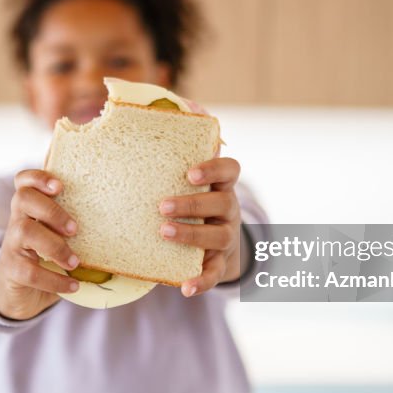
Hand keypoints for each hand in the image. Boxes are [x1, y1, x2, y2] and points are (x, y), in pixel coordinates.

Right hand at [0, 169, 80, 320]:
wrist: (18, 295)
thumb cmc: (47, 259)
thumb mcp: (58, 238)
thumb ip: (76, 228)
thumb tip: (128, 228)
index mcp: (30, 209)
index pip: (24, 181)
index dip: (38, 177)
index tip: (60, 185)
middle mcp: (17, 221)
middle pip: (23, 199)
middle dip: (52, 210)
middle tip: (75, 229)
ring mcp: (11, 245)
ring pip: (24, 231)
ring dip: (54, 245)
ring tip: (76, 262)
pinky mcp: (11, 270)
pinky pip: (29, 271)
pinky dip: (54, 279)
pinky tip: (73, 285)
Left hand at [158, 157, 244, 297]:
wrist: (217, 242)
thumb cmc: (194, 199)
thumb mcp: (191, 176)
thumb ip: (185, 146)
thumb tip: (188, 105)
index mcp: (222, 184)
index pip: (230, 169)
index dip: (214, 169)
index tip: (191, 173)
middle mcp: (228, 208)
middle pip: (219, 203)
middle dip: (192, 204)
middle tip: (162, 206)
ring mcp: (226, 237)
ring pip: (216, 236)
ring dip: (191, 235)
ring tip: (164, 232)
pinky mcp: (220, 262)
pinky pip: (215, 273)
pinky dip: (202, 281)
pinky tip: (186, 287)